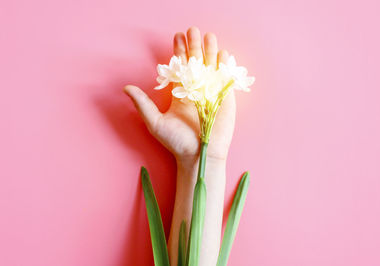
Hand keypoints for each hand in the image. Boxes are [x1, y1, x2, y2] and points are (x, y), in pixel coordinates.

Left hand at [125, 27, 235, 161]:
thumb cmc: (176, 142)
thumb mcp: (156, 122)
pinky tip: (222, 53)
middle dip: (194, 45)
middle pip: (196, 62)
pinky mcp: (225, 99)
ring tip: (208, 36)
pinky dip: (224, 66)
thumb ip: (143, 104)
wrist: (199, 156)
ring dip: (210, 50)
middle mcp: (196, 90)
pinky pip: (225, 79)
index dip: (178, 51)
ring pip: (211, 67)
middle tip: (192, 30)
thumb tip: (126, 87)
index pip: (179, 67)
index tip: (177, 36)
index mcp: (180, 92)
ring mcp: (211, 93)